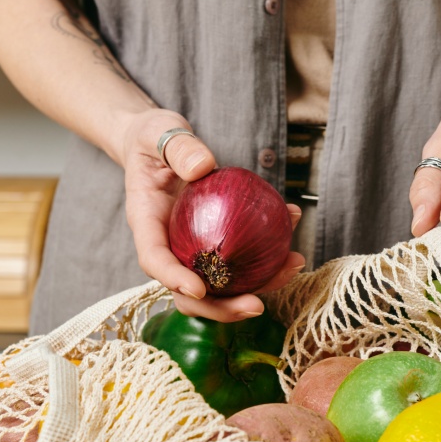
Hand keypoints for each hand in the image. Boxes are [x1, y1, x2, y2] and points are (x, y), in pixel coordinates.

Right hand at [119, 109, 305, 320]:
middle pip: (188, 294)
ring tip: (291, 267)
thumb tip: (203, 167)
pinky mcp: (214, 243)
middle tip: (256, 305)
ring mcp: (191, 249)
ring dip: (256, 287)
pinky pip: (239, 259)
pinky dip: (267, 254)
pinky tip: (294, 229)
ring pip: (219, 286)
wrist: (159, 143)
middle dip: (221, 308)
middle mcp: (168, 246)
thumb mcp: (160, 133)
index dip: (174, 280)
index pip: (155, 260)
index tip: (199, 289)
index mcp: (147, 224)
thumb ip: (179, 149)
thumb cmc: (154, 139)